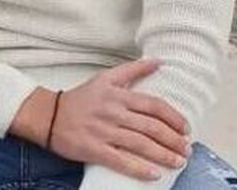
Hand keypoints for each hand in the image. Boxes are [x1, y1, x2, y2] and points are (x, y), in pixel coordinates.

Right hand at [50, 59, 191, 181]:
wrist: (49, 115)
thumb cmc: (81, 97)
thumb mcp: (106, 78)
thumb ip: (133, 70)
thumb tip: (159, 61)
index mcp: (118, 94)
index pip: (153, 105)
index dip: (173, 117)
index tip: (186, 128)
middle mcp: (113, 112)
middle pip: (151, 126)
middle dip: (173, 139)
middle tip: (187, 149)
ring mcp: (103, 131)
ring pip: (140, 144)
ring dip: (163, 154)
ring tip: (178, 162)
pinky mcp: (93, 149)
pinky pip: (120, 161)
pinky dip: (139, 168)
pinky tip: (154, 174)